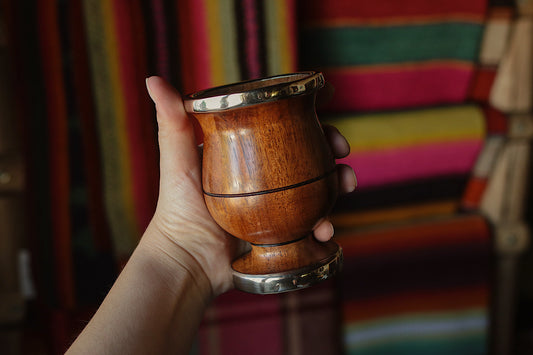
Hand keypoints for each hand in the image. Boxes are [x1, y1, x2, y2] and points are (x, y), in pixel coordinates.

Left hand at [144, 76, 355, 297]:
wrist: (186, 262)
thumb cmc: (177, 210)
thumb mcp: (177, 162)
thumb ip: (170, 123)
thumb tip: (154, 78)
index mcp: (246, 156)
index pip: (282, 130)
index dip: (307, 121)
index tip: (325, 110)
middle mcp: (265, 179)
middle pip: (307, 157)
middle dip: (331, 150)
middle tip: (341, 150)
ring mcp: (277, 207)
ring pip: (317, 189)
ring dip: (339, 183)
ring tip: (347, 184)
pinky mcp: (283, 234)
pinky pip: (311, 225)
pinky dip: (324, 225)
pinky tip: (325, 229)